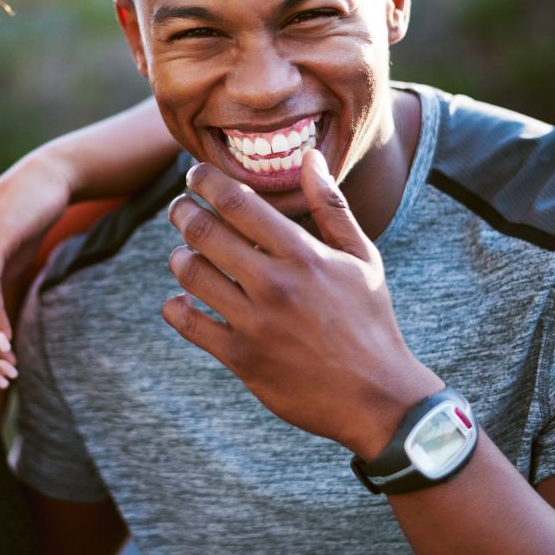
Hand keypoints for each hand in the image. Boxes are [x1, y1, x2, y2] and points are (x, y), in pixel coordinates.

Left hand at [164, 150, 441, 457]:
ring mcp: (254, 323)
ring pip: (191, 275)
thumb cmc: (371, 321)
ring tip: (183, 254)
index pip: (237, 202)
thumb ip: (331, 206)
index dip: (205, 181)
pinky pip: (189, 324)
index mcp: (303, 254)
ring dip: (179, 258)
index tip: (194, 175)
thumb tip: (309, 157)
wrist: (378, 397)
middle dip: (182, 212)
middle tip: (179, 208)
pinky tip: (181, 300)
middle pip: (204, 232)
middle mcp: (274, 284)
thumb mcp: (362, 258)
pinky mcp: (241, 358)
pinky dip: (176, 307)